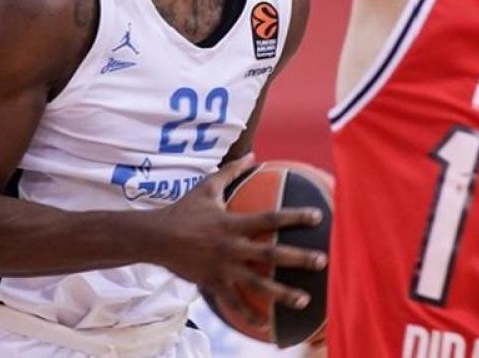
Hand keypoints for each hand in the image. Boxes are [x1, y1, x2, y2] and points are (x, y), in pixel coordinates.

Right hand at [150, 154, 327, 326]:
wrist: (155, 237)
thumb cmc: (183, 210)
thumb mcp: (207, 187)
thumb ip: (231, 172)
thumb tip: (252, 154)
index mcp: (233, 223)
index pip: (270, 218)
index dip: (295, 217)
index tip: (318, 218)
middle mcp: (232, 246)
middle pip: (271, 253)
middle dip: (299, 258)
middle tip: (322, 261)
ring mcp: (223, 267)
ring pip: (257, 284)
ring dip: (282, 294)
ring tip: (304, 300)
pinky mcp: (212, 283)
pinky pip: (233, 303)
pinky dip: (249, 314)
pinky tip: (266, 325)